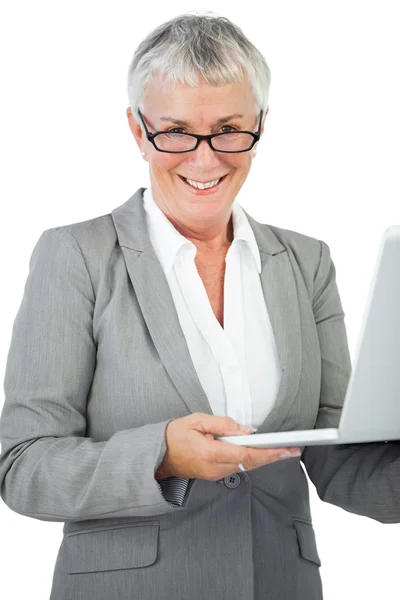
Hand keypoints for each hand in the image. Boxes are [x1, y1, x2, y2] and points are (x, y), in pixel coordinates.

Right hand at [155, 413, 300, 481]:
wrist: (158, 455)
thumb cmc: (175, 435)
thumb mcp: (197, 420)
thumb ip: (223, 425)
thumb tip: (245, 430)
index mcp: (210, 453)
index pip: (246, 455)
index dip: (268, 452)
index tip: (284, 449)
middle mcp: (215, 468)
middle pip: (250, 463)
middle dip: (272, 456)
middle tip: (292, 449)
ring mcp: (215, 474)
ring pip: (246, 467)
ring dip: (263, 458)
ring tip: (280, 449)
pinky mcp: (214, 475)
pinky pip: (237, 468)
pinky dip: (250, 460)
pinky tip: (259, 452)